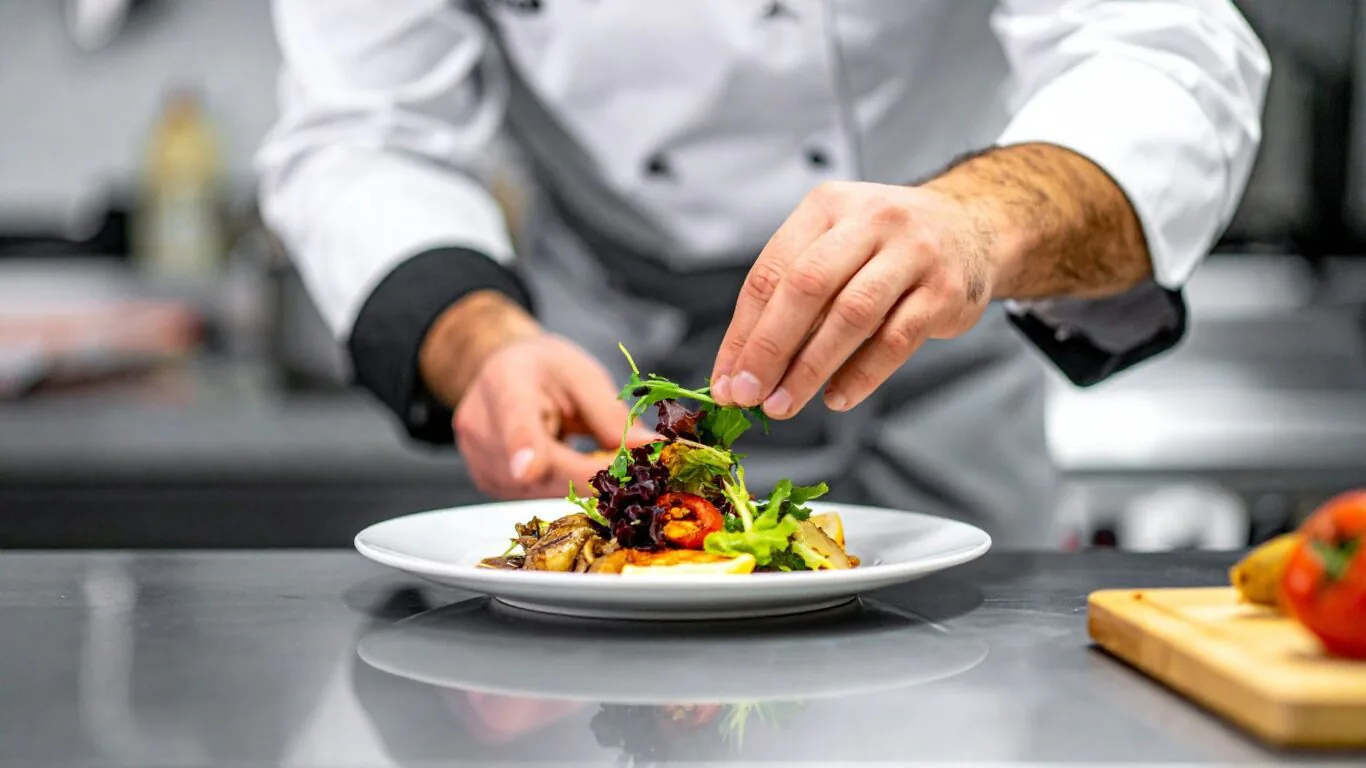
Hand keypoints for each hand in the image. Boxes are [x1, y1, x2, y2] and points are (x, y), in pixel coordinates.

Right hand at [453, 333, 654, 498]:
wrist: (503, 373)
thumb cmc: (546, 369)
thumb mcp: (582, 375)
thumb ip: (610, 414)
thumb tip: (648, 449)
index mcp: (505, 385)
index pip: (512, 420)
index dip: (523, 447)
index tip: (530, 470)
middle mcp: (481, 427)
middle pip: (538, 468)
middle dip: (590, 475)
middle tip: (634, 469)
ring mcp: (479, 460)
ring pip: (539, 490)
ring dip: (579, 484)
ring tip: (604, 464)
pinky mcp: (489, 483)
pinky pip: (533, 496)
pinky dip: (563, 487)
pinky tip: (577, 470)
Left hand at [710, 181, 999, 417]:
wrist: (974, 227)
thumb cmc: (888, 245)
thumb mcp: (836, 246)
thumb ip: (792, 298)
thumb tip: (743, 367)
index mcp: (827, 207)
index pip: (772, 273)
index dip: (743, 331)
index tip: (726, 378)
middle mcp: (869, 221)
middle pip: (807, 288)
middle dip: (769, 348)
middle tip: (746, 394)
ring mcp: (912, 253)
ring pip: (851, 316)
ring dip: (810, 368)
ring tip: (784, 404)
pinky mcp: (944, 291)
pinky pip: (895, 340)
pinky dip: (861, 375)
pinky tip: (836, 398)